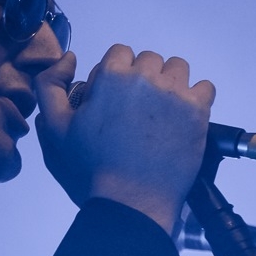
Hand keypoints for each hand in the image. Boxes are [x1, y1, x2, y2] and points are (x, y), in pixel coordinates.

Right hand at [34, 44, 215, 234]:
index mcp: (111, 76)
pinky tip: (182, 119)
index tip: (115, 101)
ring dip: (170, 85)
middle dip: (143, 80)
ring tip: (161, 114)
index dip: (116, 76)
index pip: (120, 53)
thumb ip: (49, 85)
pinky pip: (205, 87)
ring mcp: (174, 93)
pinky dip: (196, 99)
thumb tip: (70, 57)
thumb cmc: (92, 167)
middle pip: (149, 60)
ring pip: (177, 69)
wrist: (131, 201)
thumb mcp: (55, 127)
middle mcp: (145, 78)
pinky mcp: (197, 111)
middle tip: (137, 112)